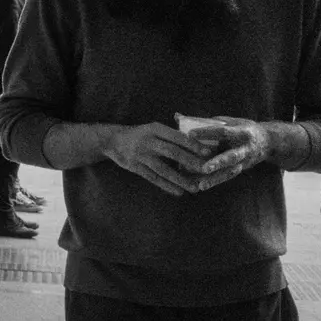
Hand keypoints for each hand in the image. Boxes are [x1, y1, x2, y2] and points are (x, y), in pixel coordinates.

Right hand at [103, 122, 217, 196]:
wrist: (113, 140)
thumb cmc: (140, 134)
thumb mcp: (153, 128)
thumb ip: (171, 134)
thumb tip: (197, 142)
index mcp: (155, 129)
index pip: (177, 137)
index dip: (193, 145)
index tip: (208, 152)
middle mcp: (148, 141)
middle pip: (172, 152)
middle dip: (190, 162)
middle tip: (205, 170)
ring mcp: (141, 155)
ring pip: (163, 169)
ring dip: (180, 179)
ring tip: (194, 188)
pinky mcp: (135, 167)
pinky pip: (153, 178)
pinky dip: (167, 186)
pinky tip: (178, 192)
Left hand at [190, 117, 272, 190]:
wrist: (269, 142)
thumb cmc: (242, 128)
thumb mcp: (229, 121)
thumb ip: (205, 121)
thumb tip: (177, 116)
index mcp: (241, 132)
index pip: (223, 132)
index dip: (207, 132)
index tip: (190, 134)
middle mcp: (245, 148)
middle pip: (231, 156)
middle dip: (218, 162)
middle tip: (204, 168)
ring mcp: (244, 161)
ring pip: (230, 171)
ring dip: (216, 179)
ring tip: (201, 185)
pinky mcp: (241, 170)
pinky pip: (227, 177)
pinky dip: (214, 182)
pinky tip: (200, 186)